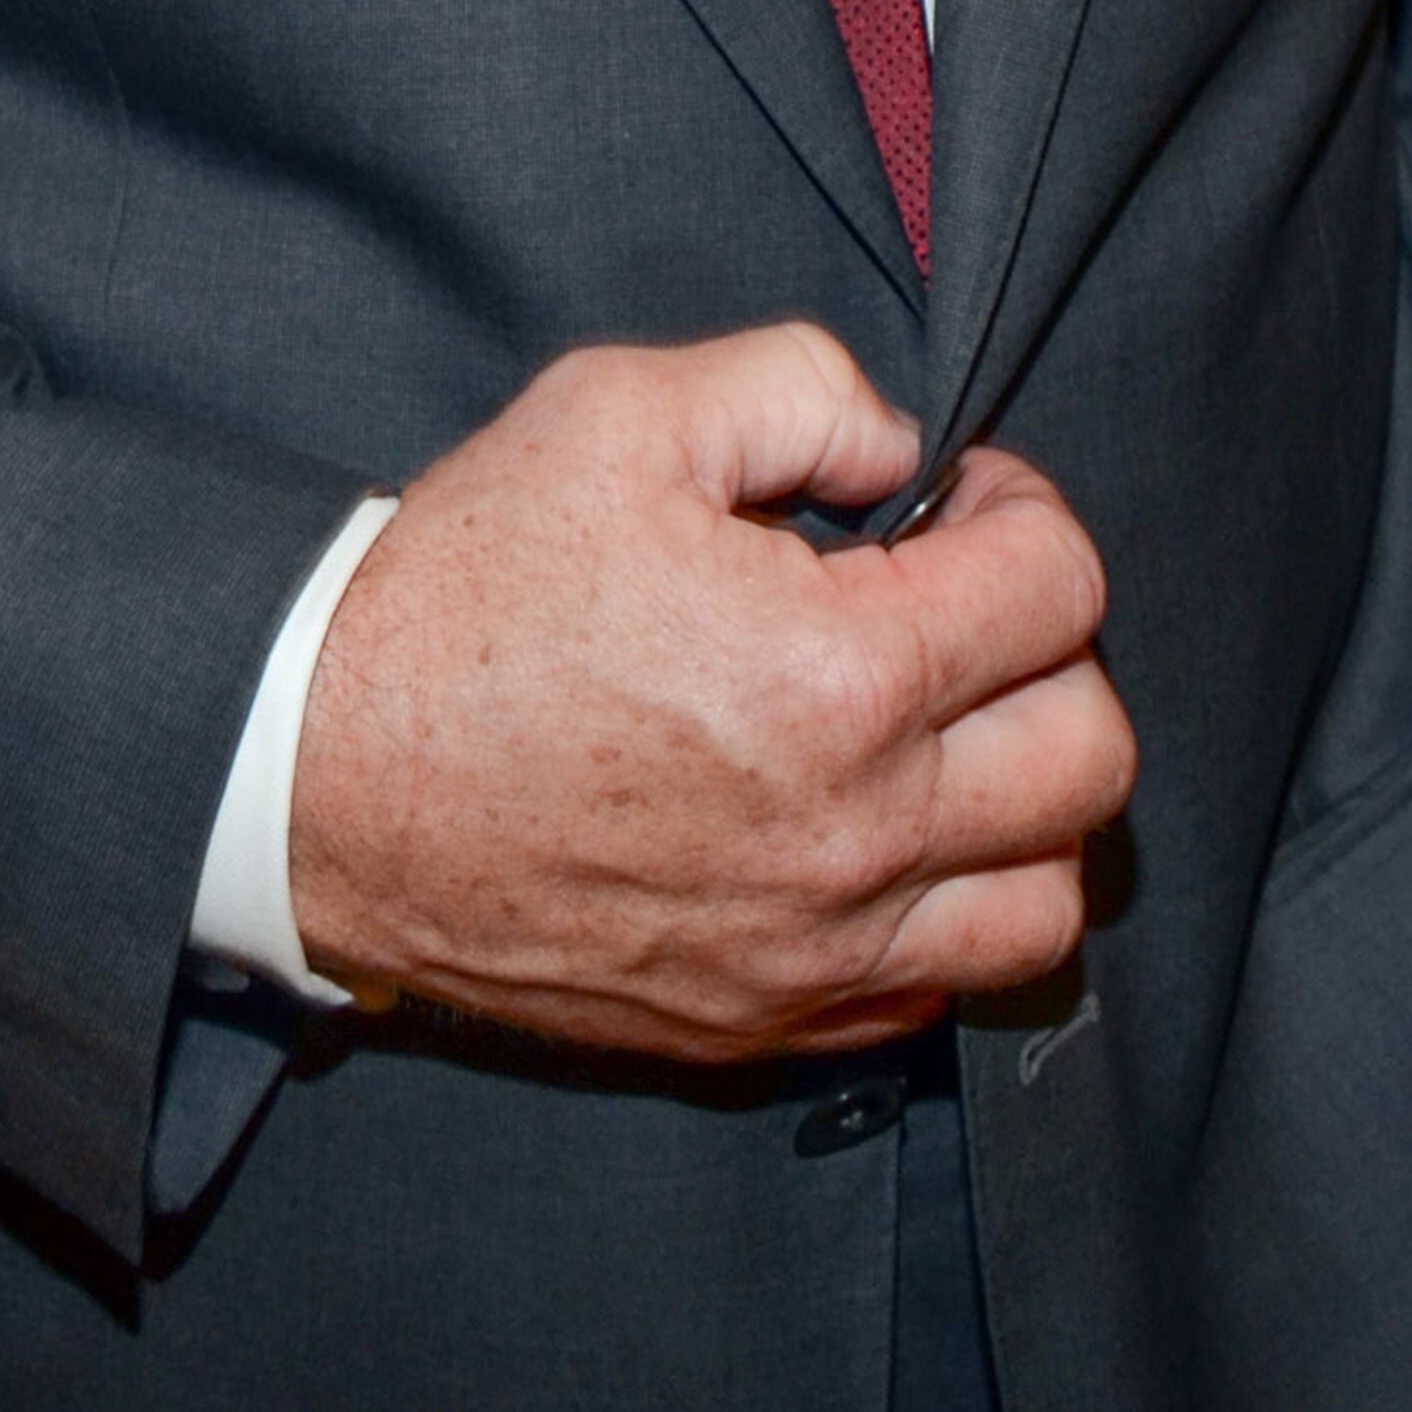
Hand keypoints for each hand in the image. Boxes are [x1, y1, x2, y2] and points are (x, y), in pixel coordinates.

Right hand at [283, 322, 1131, 1062]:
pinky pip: (936, 997)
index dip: (1022, 510)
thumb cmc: (464, 587)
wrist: (319, 771)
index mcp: (838, 673)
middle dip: (1051, 655)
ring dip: (1027, 807)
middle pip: (1092, 754)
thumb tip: (899, 451)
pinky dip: (940, 916)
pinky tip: (867, 836)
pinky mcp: (761, 1023)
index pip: (1059, 588)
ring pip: (1046, 905)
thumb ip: (799, 389)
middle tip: (959, 609)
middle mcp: (854, 832)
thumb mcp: (619, 410)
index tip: (955, 503)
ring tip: (941, 738)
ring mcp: (813, 950)